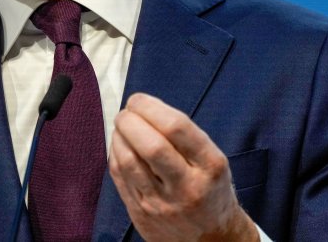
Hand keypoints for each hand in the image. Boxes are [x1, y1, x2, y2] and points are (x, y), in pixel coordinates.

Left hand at [109, 93, 258, 241]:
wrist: (212, 239)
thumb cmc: (209, 188)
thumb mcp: (211, 159)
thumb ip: (182, 135)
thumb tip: (141, 107)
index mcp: (210, 166)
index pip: (176, 127)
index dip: (150, 107)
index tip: (139, 101)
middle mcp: (188, 187)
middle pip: (151, 145)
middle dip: (130, 120)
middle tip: (126, 112)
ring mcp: (163, 204)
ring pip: (129, 161)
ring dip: (118, 135)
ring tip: (121, 126)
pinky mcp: (142, 214)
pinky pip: (119, 176)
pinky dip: (115, 153)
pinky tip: (119, 144)